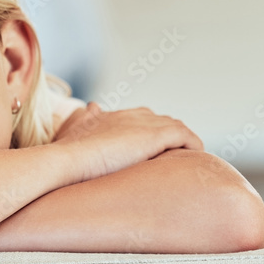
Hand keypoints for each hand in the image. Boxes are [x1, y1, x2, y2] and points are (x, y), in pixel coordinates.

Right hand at [52, 102, 203, 181]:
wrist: (67, 159)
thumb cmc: (66, 153)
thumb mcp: (75, 131)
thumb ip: (85, 120)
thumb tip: (92, 105)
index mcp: (114, 115)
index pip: (141, 118)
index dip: (149, 132)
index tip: (152, 149)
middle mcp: (132, 115)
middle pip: (160, 120)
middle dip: (168, 135)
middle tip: (174, 155)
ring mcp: (145, 124)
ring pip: (175, 127)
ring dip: (182, 141)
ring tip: (187, 158)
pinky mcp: (157, 135)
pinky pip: (185, 136)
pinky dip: (193, 144)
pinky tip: (196, 157)